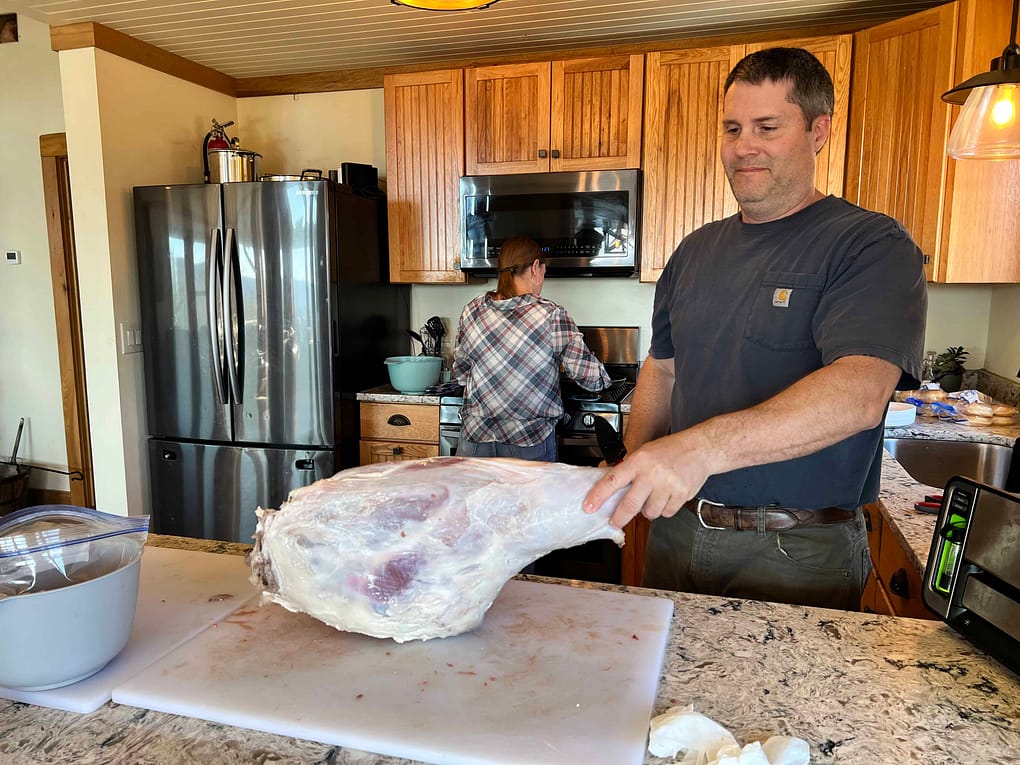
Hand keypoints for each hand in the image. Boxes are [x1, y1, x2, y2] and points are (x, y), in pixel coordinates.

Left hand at [582, 434, 711, 528]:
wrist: (700, 449)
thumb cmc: (669, 450)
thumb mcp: (643, 451)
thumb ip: (626, 467)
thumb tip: (605, 478)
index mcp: (639, 461)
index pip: (612, 480)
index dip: (598, 496)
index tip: (589, 507)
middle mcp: (652, 474)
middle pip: (630, 505)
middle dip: (619, 518)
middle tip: (615, 522)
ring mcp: (667, 485)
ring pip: (649, 512)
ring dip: (647, 510)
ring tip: (652, 497)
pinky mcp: (681, 495)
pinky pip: (666, 513)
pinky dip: (664, 509)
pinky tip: (667, 497)